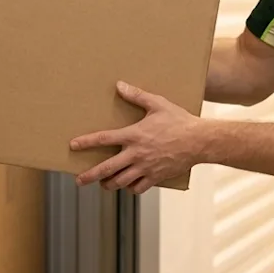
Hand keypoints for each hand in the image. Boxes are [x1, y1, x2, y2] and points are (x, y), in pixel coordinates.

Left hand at [70, 81, 206, 193]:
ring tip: (103, 183)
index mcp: (134, 135)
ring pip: (120, 182)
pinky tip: (129, 185)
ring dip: (109, 184)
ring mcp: (146, 168)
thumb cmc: (179, 121)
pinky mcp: (156, 177)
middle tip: (79, 180)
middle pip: (107, 168)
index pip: (104, 139)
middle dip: (90, 176)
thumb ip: (137, 95)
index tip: (73, 145)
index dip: (86, 142)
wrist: (200, 141)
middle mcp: (137, 154)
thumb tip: (119, 85)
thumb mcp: (158, 104)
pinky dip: (131, 188)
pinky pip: (138, 188)